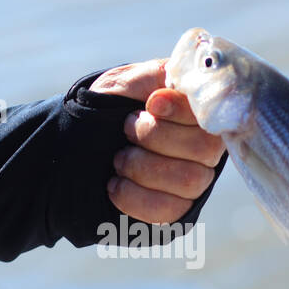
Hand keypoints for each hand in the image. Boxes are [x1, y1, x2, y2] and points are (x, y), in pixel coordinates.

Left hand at [89, 60, 224, 224]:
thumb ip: (151, 77)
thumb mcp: (124, 83)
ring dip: (143, 167)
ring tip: (118, 159)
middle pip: (204, 148)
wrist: (76, 148)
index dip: (182, 110)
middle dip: (155, 137)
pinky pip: (170, 211)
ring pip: (189, 181)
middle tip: (126, 130)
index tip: (151, 105)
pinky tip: (116, 184)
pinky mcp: (177, 209)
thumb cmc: (107, 109)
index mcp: (197, 111)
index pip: (212, 112)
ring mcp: (195, 180)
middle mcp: (205, 146)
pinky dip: (136, 197)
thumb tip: (167, 92)